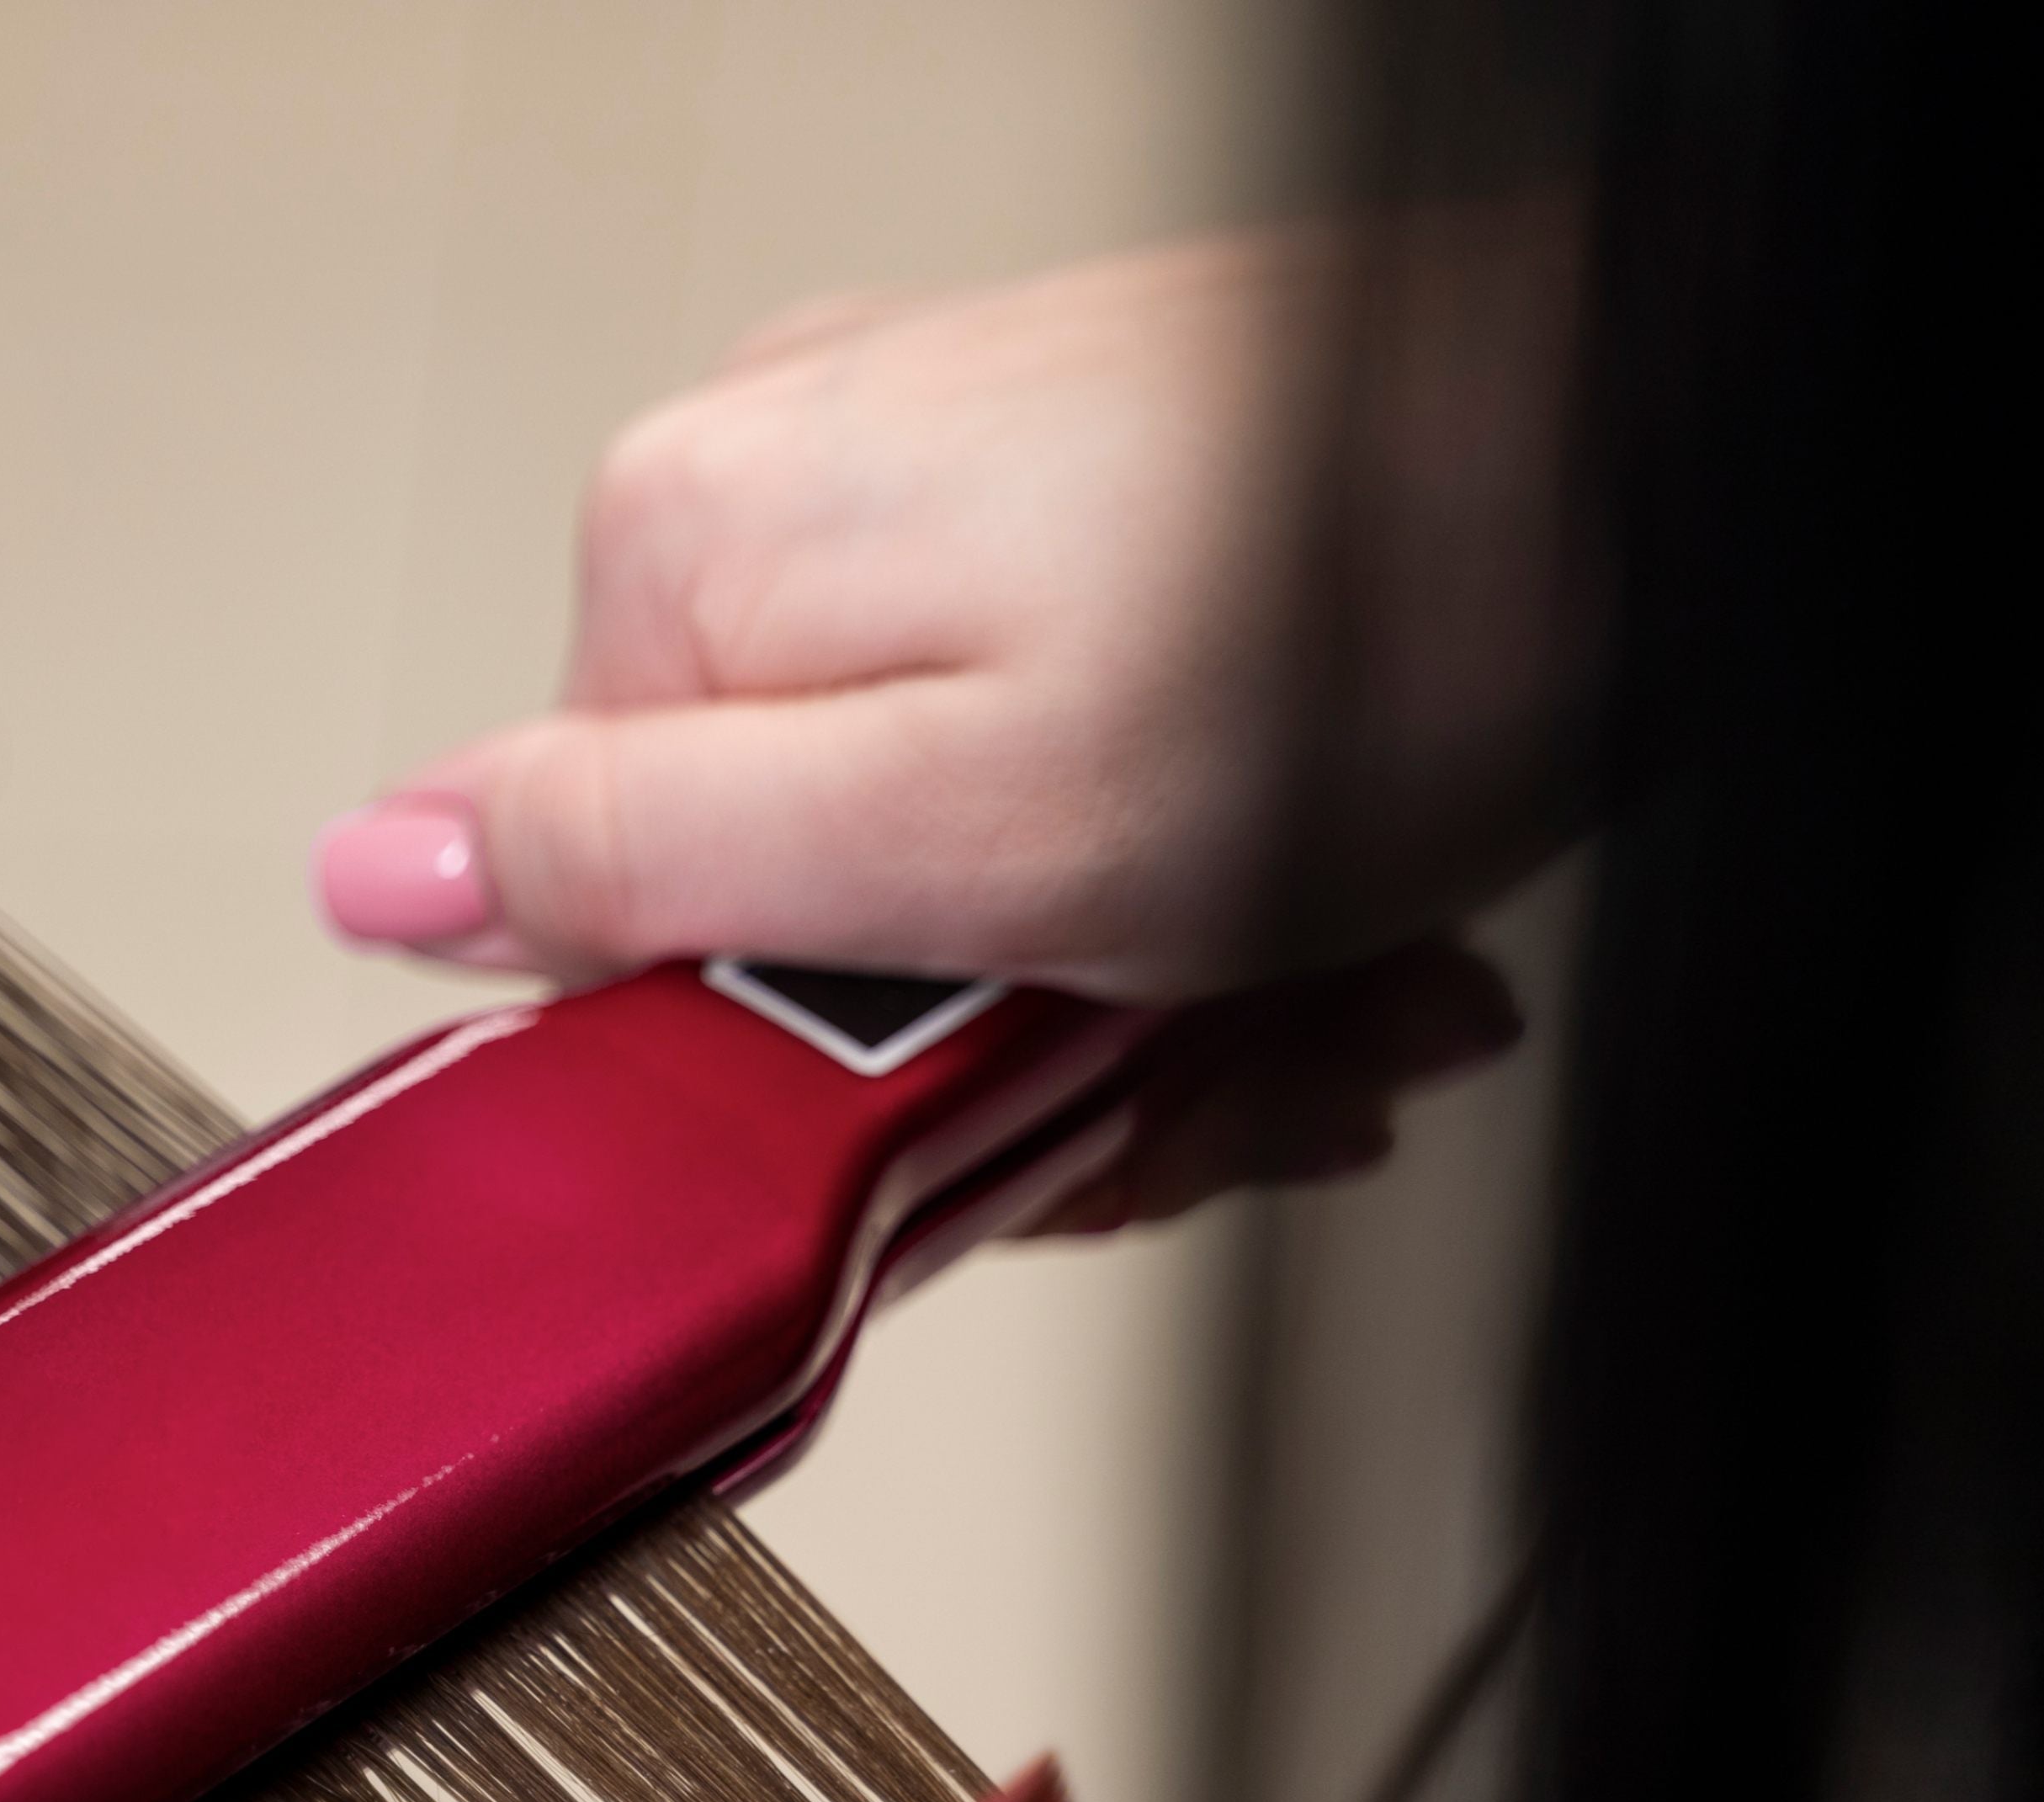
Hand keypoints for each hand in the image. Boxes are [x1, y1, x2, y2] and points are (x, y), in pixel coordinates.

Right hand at [314, 226, 1583, 1007]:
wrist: (1670, 451)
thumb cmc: (1376, 623)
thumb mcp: (966, 830)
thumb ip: (638, 863)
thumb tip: (372, 872)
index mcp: (689, 571)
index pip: (611, 946)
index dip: (800, 1087)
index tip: (981, 1107)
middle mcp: (777, 506)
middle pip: (796, 929)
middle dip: (1006, 1057)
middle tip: (1184, 1064)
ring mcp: (926, 505)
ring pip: (946, 888)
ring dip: (1140, 1003)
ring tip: (1305, 994)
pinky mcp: (1059, 525)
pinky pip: (1054, 796)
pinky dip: (1190, 896)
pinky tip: (1316, 933)